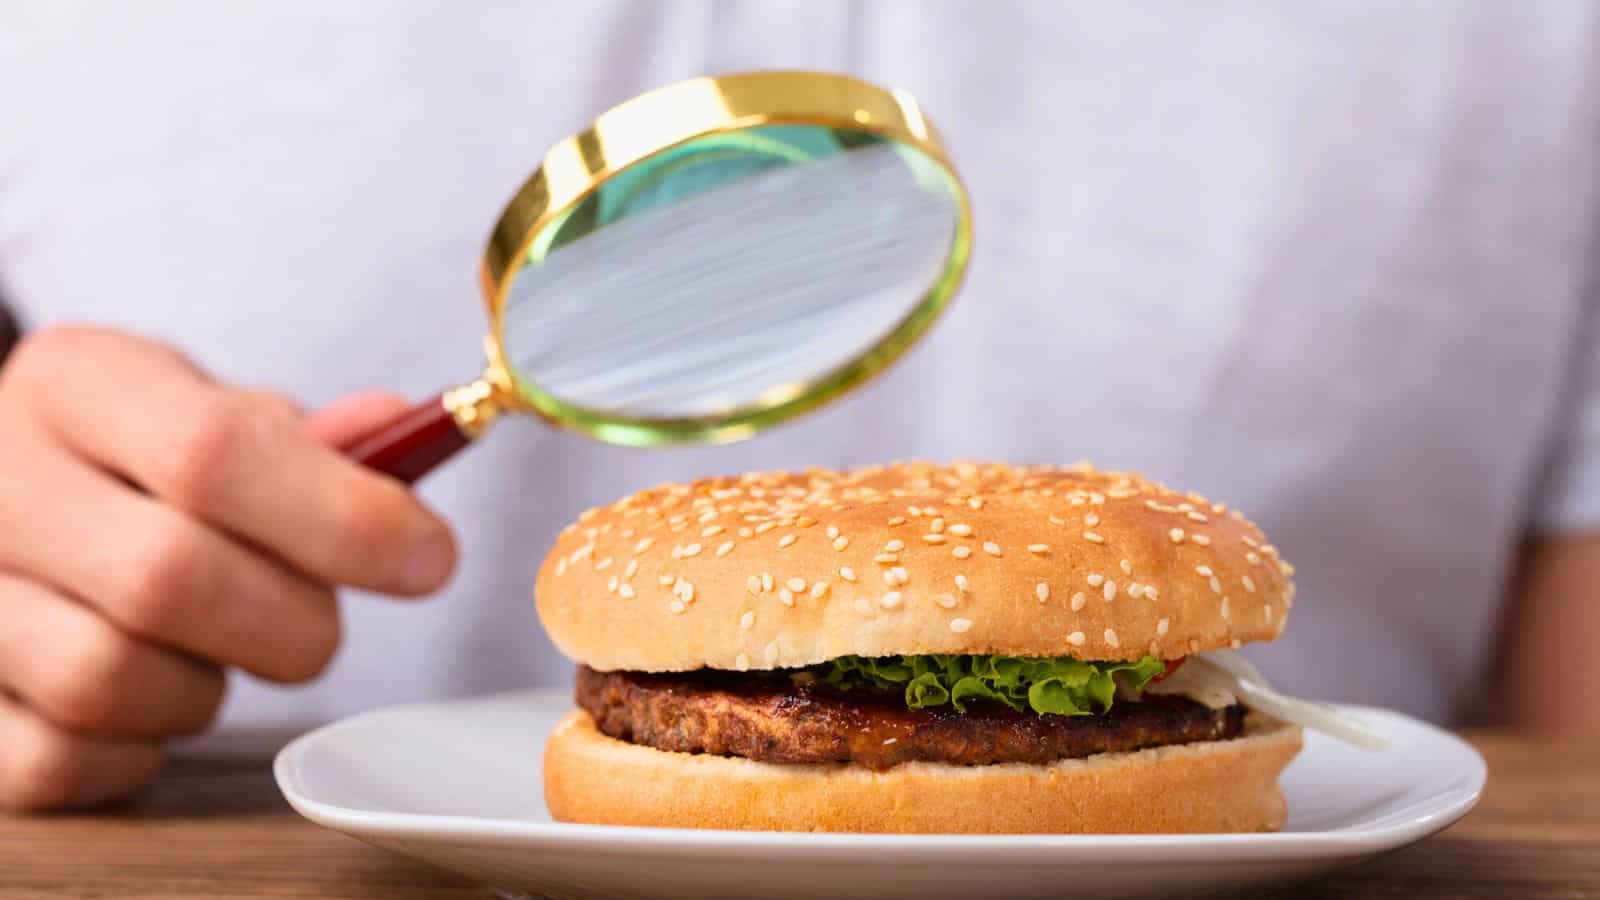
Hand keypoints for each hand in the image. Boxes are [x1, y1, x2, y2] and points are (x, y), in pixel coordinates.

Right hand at [0, 326, 456, 809]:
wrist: (11, 487)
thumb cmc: (136, 457)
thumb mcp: (214, 407)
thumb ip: (310, 437)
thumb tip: (402, 435)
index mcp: (75, 383)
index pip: (214, 452)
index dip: (344, 518)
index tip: (428, 558)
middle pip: (170, 579)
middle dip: (290, 619)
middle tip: (314, 615)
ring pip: (109, 681)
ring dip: (207, 688)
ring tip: (215, 644)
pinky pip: (61, 761)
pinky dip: (136, 750)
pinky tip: (151, 694)